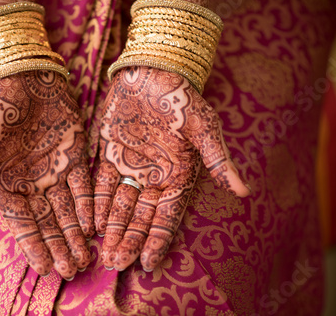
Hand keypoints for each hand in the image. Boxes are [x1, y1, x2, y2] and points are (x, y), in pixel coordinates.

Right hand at [0, 70, 93, 279]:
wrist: (20, 74)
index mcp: (6, 183)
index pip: (22, 222)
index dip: (33, 246)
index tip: (44, 269)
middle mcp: (33, 183)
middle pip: (48, 223)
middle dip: (59, 248)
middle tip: (72, 271)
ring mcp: (55, 171)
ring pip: (68, 210)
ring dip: (76, 234)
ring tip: (86, 258)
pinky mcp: (76, 155)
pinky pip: (84, 185)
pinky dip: (87, 205)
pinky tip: (93, 225)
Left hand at [95, 66, 249, 271]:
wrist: (153, 71)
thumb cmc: (183, 98)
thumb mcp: (203, 128)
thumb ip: (218, 159)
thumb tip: (244, 191)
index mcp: (179, 175)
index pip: (168, 215)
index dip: (158, 239)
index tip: (148, 263)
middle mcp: (154, 176)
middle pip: (140, 216)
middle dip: (130, 240)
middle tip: (116, 264)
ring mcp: (130, 167)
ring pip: (120, 205)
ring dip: (112, 228)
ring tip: (103, 252)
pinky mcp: (109, 154)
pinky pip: (101, 183)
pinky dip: (97, 203)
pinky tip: (90, 222)